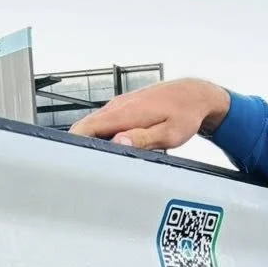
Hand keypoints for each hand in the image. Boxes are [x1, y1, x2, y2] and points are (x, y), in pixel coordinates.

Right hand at [68, 76, 230, 150]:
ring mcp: (118, 106)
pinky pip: (104, 124)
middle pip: (84, 128)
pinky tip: (114, 152)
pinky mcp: (122, 109)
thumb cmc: (185, 115)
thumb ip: (143, 139)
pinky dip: (103, 138)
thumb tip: (118, 142)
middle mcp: (116, 107)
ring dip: (92, 144)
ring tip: (100, 165)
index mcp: (124, 113)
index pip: (85, 128)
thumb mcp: (169, 134)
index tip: (75, 164)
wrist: (193, 95)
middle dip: (81, 148)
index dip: (74, 146)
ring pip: (94, 126)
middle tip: (87, 171)